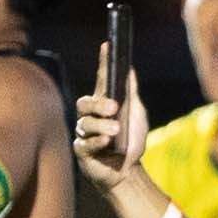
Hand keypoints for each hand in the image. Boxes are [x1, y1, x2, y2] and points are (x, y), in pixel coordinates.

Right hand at [73, 70, 147, 197]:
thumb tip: (129, 69)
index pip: (102, 79)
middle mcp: (90, 116)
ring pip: (85, 123)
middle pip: (85, 102)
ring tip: (116, 131)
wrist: (127, 171)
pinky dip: (97, 141)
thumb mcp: (136, 114)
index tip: (107, 45)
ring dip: (102, 125)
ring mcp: (84, 133)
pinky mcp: (81, 151)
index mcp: (104, 103)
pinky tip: (107, 142)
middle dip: (99, 104)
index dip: (103, 62)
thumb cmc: (131, 141)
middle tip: (114, 108)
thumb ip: (131, 93)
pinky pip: (85, 143)